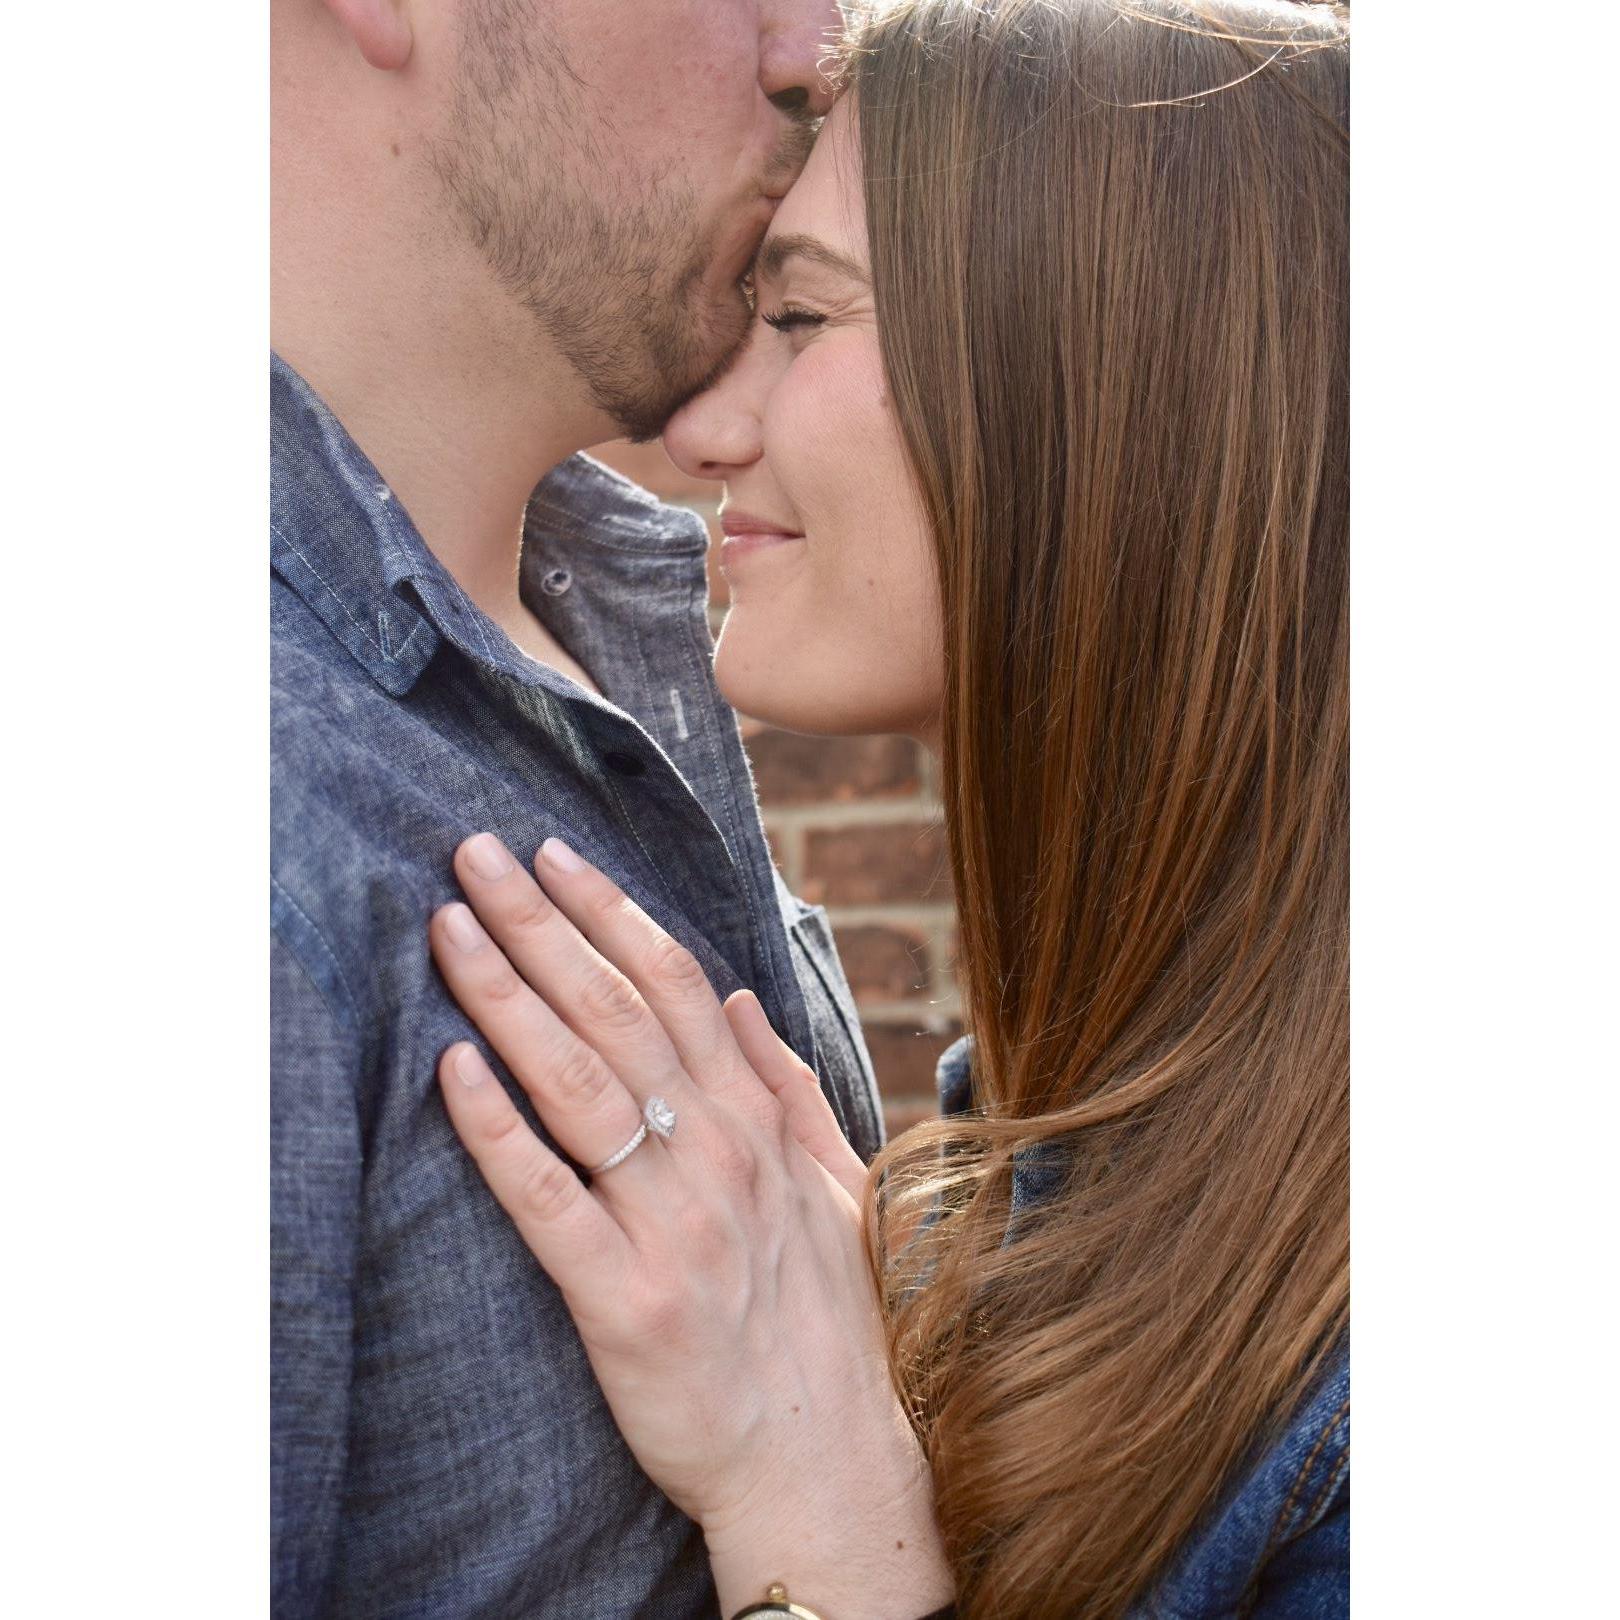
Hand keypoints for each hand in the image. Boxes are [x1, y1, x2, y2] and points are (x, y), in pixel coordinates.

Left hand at [427, 834, 948, 1614]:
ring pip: (577, 1082)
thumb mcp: (832, 1185)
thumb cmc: (826, 1318)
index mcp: (755, 1121)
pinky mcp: (624, 1299)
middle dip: (540, 923)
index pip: (675, 983)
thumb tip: (737, 995)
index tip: (552, 855)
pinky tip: (452, 1066)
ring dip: (508, 994)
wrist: (824, 1457)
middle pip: (615, 1010)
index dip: (609, 911)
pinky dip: (498, 1128)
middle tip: (474, 853)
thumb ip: (783, 1084)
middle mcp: (716, 1154)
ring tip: (449, 927)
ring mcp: (671, 1224)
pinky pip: (548, 1199)